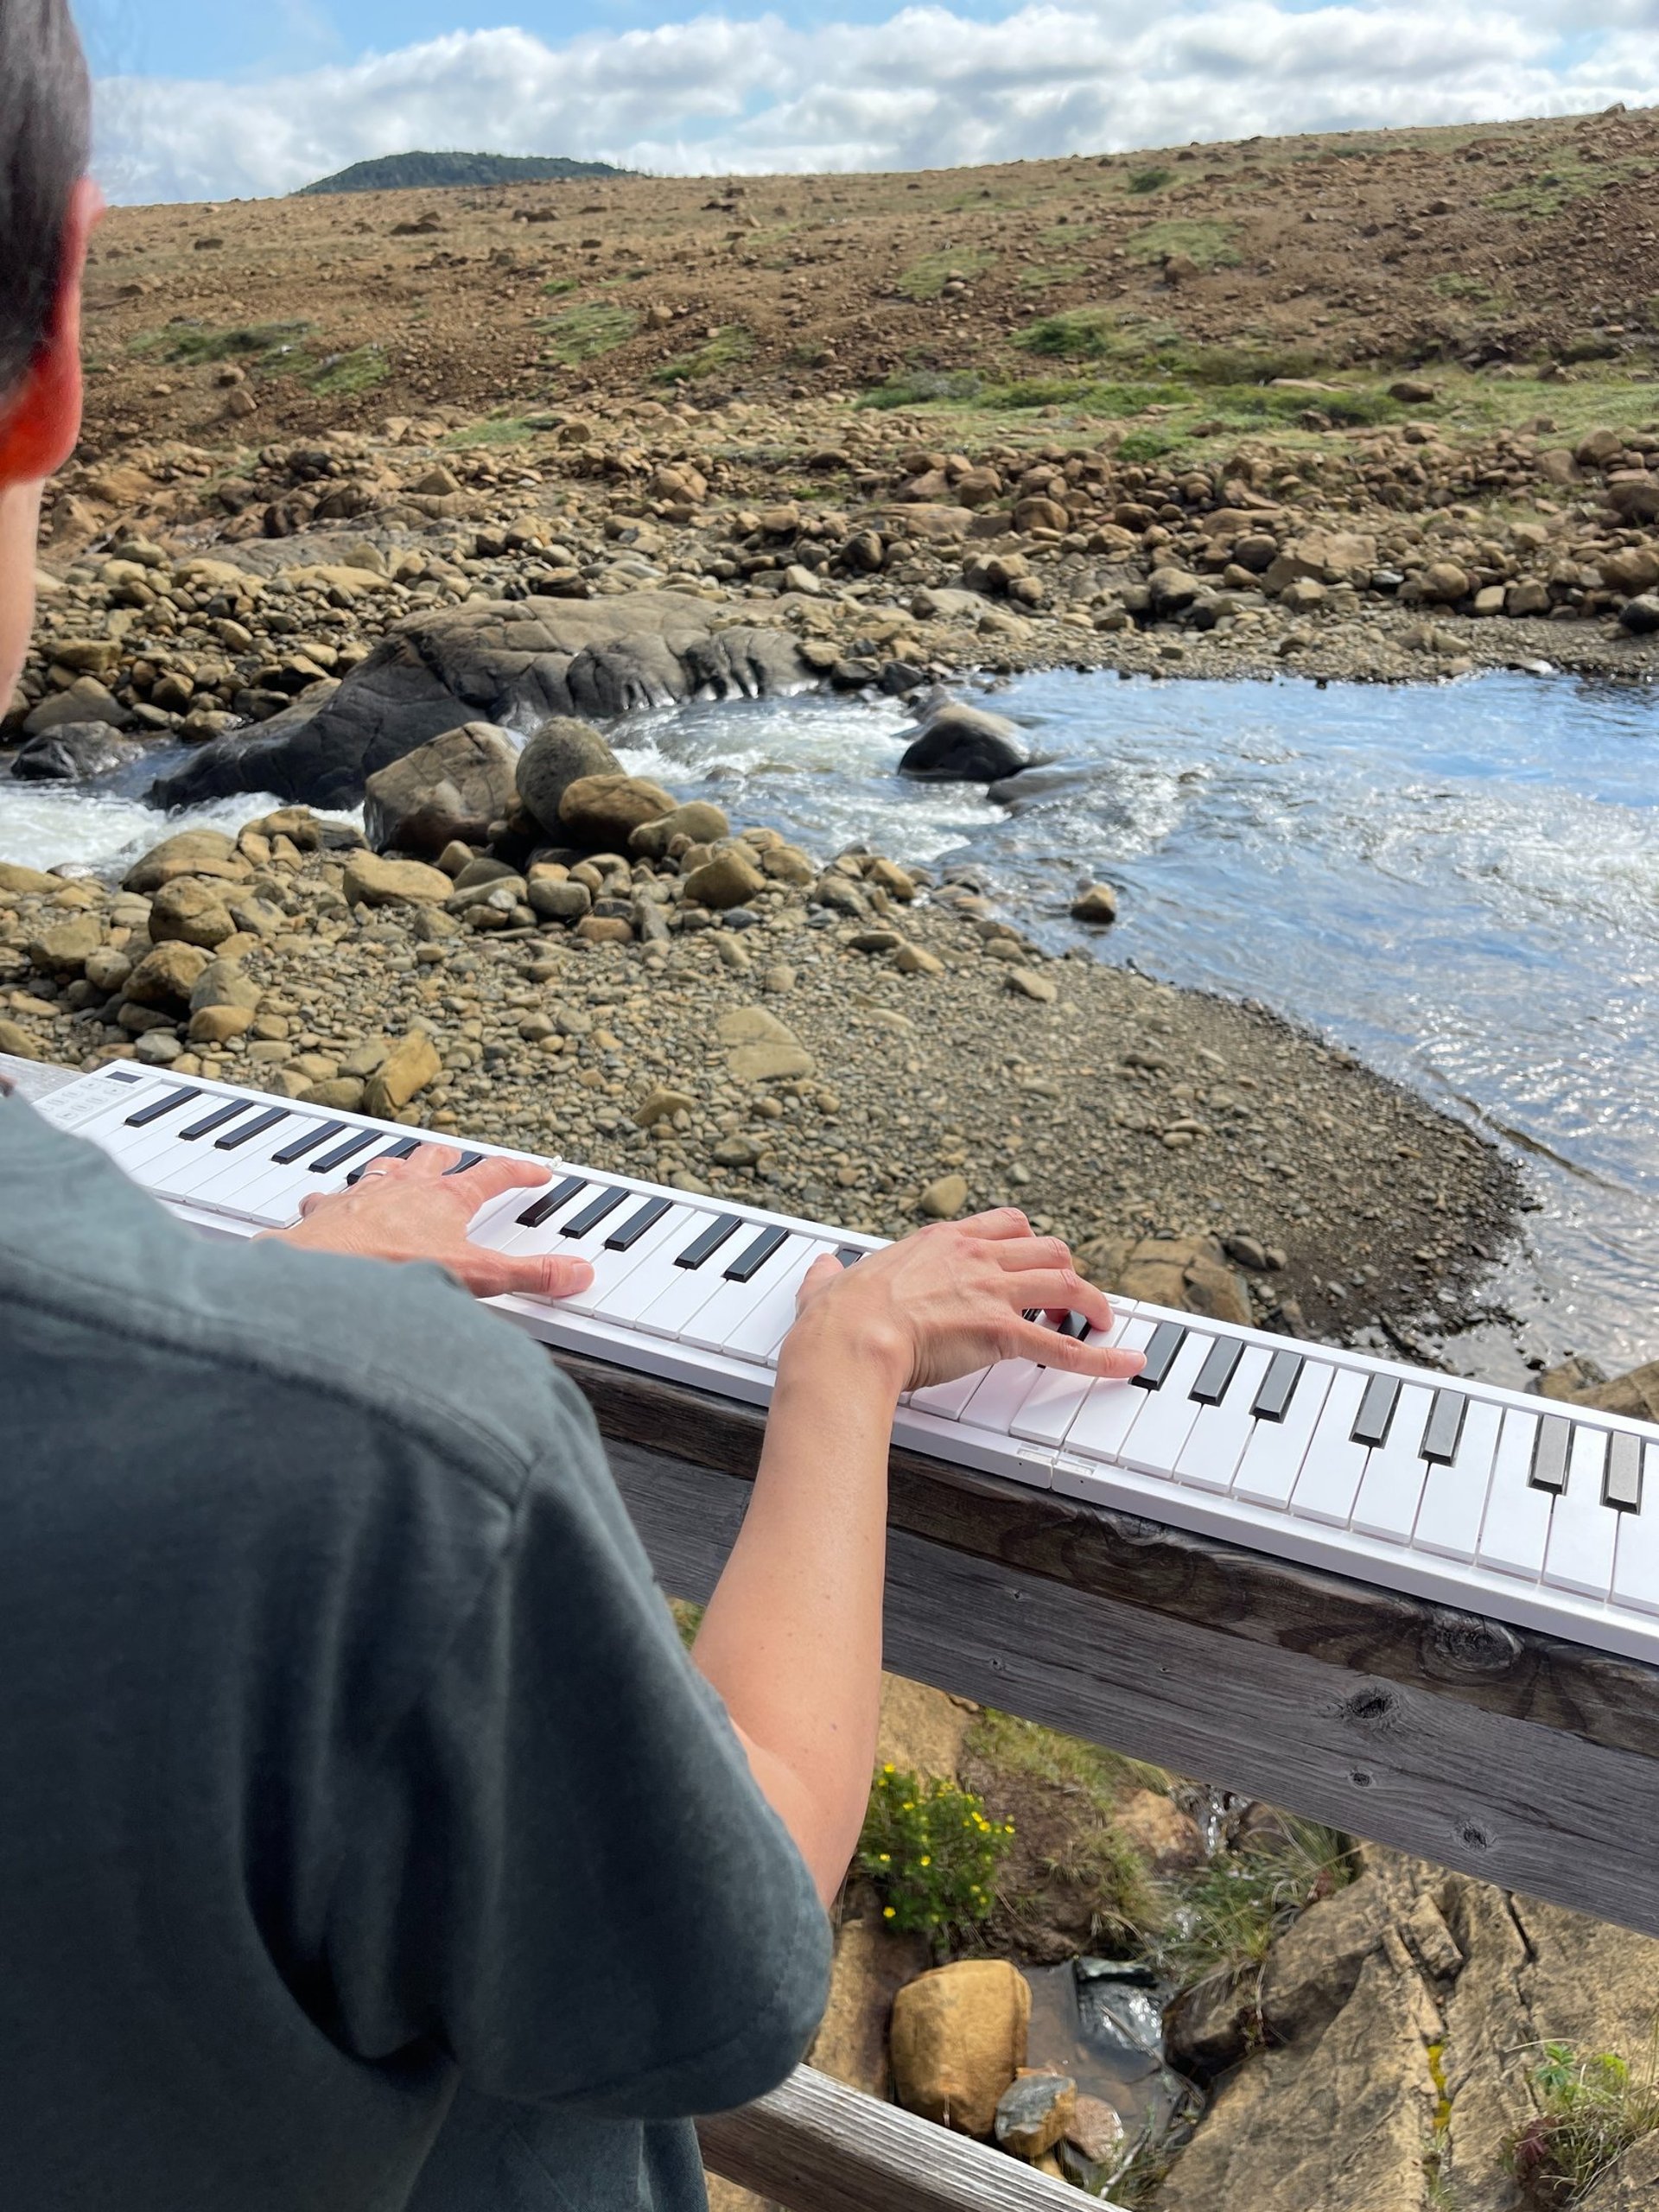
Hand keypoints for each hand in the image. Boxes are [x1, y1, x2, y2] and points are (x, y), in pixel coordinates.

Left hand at [264, 1144, 594, 1302]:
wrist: (324, 1273)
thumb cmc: (393, 1267)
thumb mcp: (477, 1277)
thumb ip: (530, 1276)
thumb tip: (576, 1273)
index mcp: (446, 1196)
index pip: (494, 1175)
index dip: (519, 1173)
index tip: (536, 1172)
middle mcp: (404, 1186)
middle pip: (433, 1159)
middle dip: (449, 1157)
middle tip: (457, 1157)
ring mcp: (362, 1194)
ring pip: (383, 1168)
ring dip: (394, 1168)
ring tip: (397, 1170)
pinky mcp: (326, 1212)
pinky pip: (331, 1196)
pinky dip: (336, 1199)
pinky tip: (328, 1206)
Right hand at [785, 1208, 1145, 1398]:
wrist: (850, 1338)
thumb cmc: (840, 1318)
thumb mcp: (830, 1284)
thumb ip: (830, 1275)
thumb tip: (822, 1271)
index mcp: (940, 1242)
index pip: (1002, 1224)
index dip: (1025, 1243)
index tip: (1030, 1260)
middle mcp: (974, 1257)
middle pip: (1046, 1247)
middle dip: (1065, 1270)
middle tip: (1069, 1296)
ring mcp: (993, 1292)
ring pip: (1066, 1282)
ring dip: (1091, 1302)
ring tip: (1103, 1321)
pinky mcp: (1004, 1333)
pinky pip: (1066, 1345)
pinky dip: (1102, 1357)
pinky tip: (1125, 1365)